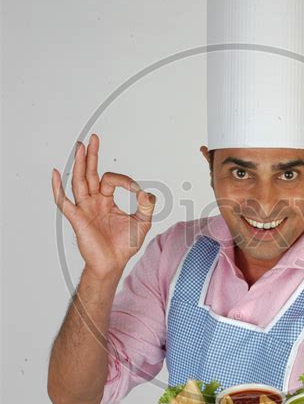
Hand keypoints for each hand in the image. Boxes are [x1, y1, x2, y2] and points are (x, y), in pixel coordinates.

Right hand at [52, 134, 155, 278]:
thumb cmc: (124, 246)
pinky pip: (64, 201)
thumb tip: (147, 192)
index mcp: (107, 200)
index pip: (111, 180)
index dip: (125, 181)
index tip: (136, 190)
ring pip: (79, 181)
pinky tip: (56, 174)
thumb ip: (147, 206)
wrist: (113, 264)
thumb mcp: (142, 223)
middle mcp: (93, 201)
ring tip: (80, 147)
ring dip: (79, 164)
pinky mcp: (77, 218)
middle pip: (90, 173)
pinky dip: (58, 188)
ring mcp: (84, 209)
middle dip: (92, 155)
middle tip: (93, 138)